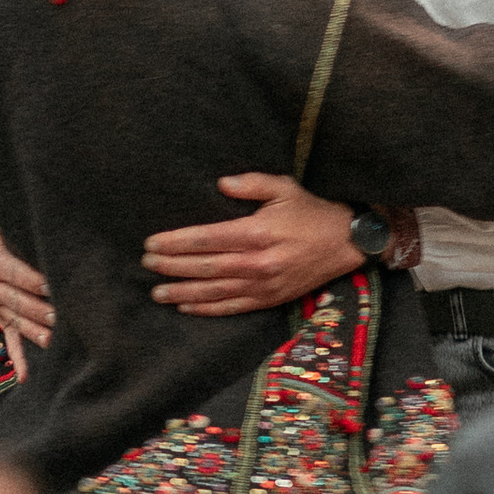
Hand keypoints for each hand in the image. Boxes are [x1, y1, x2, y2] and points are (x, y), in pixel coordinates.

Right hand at [0, 217, 54, 353]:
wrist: (8, 249)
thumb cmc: (17, 233)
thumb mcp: (9, 223)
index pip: (12, 272)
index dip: (32, 279)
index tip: (52, 285)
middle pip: (15, 300)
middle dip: (38, 309)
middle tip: (60, 316)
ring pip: (15, 322)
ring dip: (33, 332)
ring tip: (53, 340)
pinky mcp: (3, 322)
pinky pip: (10, 342)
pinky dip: (19, 360)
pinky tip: (26, 377)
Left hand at [143, 174, 361, 316]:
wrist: (347, 243)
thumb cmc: (312, 211)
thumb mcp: (285, 187)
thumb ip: (251, 184)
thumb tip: (220, 184)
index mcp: (258, 233)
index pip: (207, 239)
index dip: (176, 242)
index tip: (152, 242)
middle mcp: (259, 263)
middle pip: (205, 267)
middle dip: (172, 266)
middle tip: (147, 264)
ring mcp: (265, 285)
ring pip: (215, 292)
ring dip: (183, 293)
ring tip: (157, 292)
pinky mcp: (271, 300)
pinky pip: (233, 307)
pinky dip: (208, 309)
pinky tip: (187, 307)